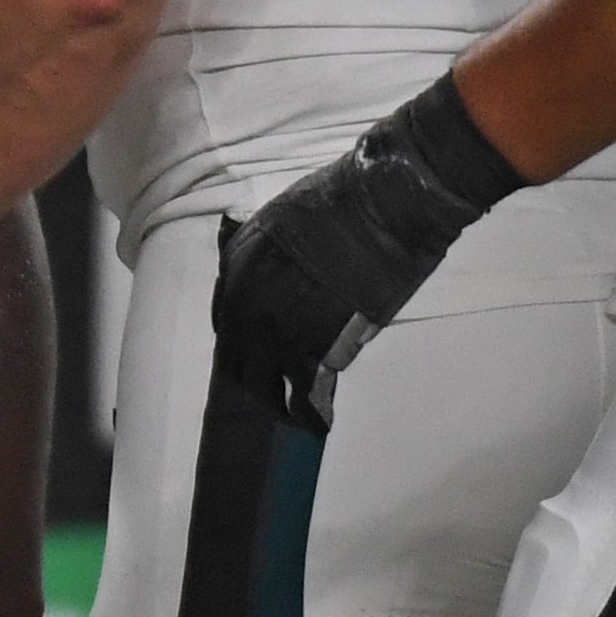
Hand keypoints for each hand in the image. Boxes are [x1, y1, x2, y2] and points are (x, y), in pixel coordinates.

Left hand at [211, 76, 525, 430]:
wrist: (389, 199)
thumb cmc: (349, 196)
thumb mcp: (288, 209)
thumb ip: (270, 242)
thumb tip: (263, 258)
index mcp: (245, 257)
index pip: (226, 307)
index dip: (233, 332)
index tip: (239, 347)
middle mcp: (256, 290)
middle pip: (238, 344)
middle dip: (245, 369)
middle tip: (254, 388)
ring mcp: (288, 316)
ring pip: (266, 370)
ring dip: (272, 396)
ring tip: (281, 414)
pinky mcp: (327, 336)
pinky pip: (307, 382)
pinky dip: (308, 405)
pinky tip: (312, 420)